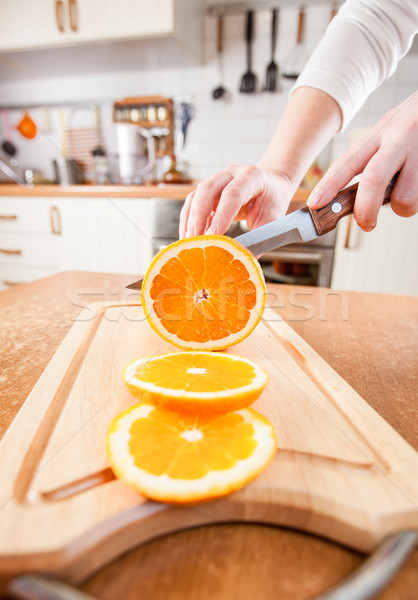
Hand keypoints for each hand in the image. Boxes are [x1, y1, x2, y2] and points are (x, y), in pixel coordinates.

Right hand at [179, 165, 294, 237]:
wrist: (270, 185)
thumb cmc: (272, 203)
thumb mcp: (272, 220)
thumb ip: (257, 239)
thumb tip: (241, 261)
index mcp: (252, 177)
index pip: (233, 194)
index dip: (221, 216)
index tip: (212, 237)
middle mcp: (232, 172)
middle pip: (207, 189)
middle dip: (198, 217)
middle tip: (194, 242)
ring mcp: (217, 178)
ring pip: (195, 195)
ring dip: (189, 221)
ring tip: (188, 243)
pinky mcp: (207, 189)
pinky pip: (192, 202)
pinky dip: (188, 221)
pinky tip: (189, 238)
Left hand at [307, 92, 417, 230]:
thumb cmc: (413, 127)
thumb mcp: (387, 133)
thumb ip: (371, 161)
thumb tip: (352, 201)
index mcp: (377, 134)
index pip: (348, 162)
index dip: (329, 185)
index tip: (314, 204)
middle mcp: (397, 140)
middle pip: (373, 179)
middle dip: (365, 208)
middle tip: (366, 224)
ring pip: (404, 196)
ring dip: (402, 207)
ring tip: (406, 197)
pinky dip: (417, 200)